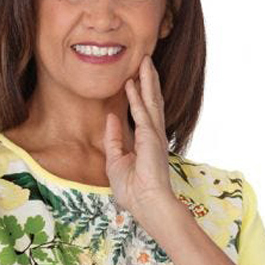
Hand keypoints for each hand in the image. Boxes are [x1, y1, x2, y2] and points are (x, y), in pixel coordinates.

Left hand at [103, 54, 176, 221]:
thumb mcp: (115, 161)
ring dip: (147, 81)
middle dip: (148, 80)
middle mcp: (153, 135)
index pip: (144, 112)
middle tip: (145, 60)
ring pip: (151, 101)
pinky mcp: (151, 139)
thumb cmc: (133, 190)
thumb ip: (113, 138)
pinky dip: (137, 97)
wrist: (146, 204)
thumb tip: (110, 117)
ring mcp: (154, 136)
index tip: (135, 78)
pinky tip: (133, 83)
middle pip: (151, 101)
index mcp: (146, 141)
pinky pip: (142, 114)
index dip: (140, 94)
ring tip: (145, 62)